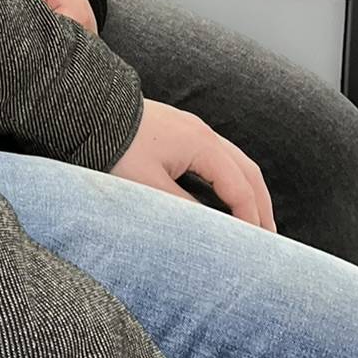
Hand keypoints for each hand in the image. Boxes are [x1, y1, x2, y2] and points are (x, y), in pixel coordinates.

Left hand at [109, 98, 275, 231]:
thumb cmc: (116, 148)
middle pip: (247, 171)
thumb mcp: (150, 186)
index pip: (239, 187)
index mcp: (201, 144)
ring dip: (248, 189)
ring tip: (254, 219)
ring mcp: (192, 128)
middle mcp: (203, 133)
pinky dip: (232, 177)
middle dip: (261, 204)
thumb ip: (185, 209)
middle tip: (269, 237)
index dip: (251, 218)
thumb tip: (212, 230)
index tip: (257, 246)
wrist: (88, 111)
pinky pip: (218, 155)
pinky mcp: (179, 130)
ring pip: (235, 160)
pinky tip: (226, 194)